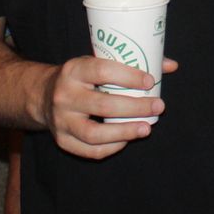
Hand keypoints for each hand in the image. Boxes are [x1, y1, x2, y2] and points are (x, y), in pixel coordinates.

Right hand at [37, 56, 177, 159]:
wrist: (43, 95)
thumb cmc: (82, 78)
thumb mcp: (97, 63)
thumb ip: (132, 63)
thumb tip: (171, 65)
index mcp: (74, 70)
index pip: (102, 70)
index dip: (128, 76)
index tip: (150, 81)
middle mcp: (64, 95)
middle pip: (103, 105)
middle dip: (135, 108)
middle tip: (158, 106)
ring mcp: (61, 121)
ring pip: (95, 133)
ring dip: (125, 132)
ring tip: (147, 128)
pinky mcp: (62, 140)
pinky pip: (90, 150)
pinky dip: (112, 147)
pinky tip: (127, 139)